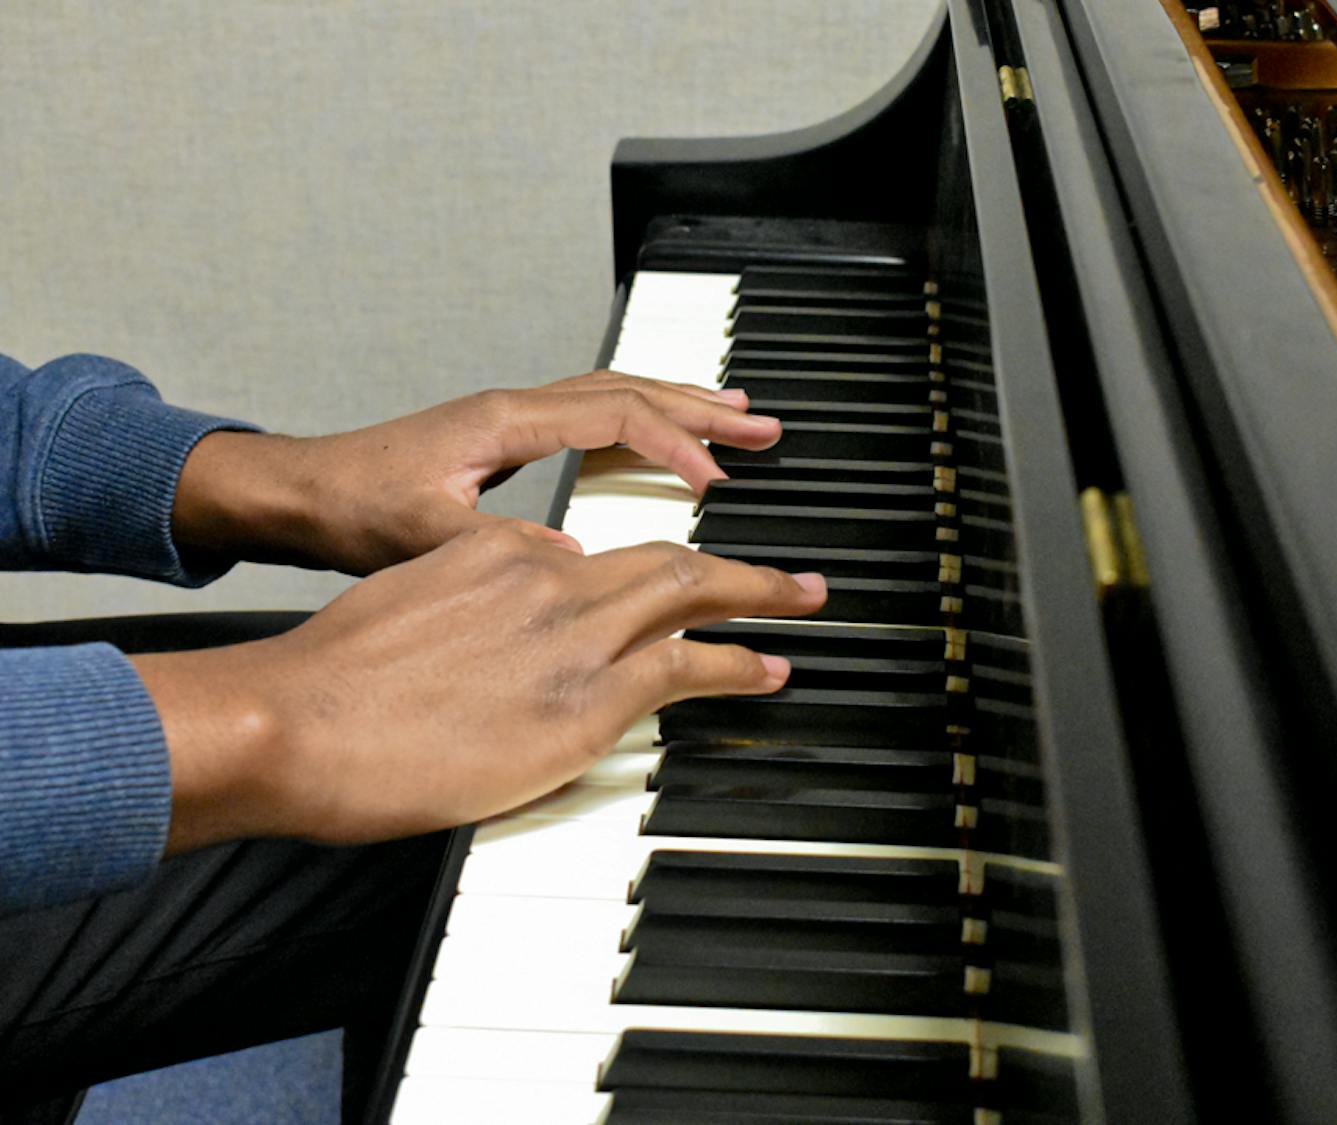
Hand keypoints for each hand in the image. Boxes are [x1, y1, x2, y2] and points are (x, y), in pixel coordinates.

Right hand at [132, 527, 826, 851]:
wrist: (295, 718)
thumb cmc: (332, 681)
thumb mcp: (408, 607)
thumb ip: (473, 600)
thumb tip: (513, 620)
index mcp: (502, 553)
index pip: (604, 550)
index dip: (654, 563)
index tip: (680, 572)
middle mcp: (549, 579)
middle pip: (667, 558)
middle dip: (738, 567)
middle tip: (792, 577)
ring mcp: (573, 637)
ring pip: (691, 596)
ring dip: (758, 597)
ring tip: (804, 601)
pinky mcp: (586, 702)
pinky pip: (685, 670)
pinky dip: (737, 664)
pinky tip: (766, 668)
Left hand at [172, 370, 779, 573]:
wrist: (300, 493)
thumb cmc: (350, 509)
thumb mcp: (425, 537)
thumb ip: (500, 548)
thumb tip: (575, 561)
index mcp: (505, 423)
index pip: (615, 417)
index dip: (673, 445)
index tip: (715, 480)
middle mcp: (515, 409)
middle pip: (630, 390)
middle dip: (701, 408)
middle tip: (763, 424)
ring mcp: (513, 418)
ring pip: (616, 394)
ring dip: (679, 405)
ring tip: (736, 416)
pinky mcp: (507, 437)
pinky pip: (594, 414)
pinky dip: (641, 422)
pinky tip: (660, 440)